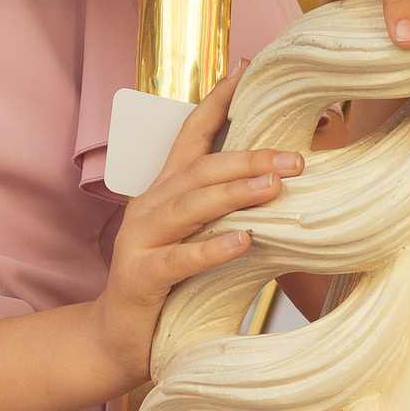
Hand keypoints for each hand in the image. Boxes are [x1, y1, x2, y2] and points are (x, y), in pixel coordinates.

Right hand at [89, 64, 299, 384]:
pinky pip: (179, 260)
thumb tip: (282, 183)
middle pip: (199, 169)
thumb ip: (225, 211)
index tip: (246, 70)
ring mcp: (139, 241)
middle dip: (247, 157)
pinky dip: (211, 249)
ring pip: (190, 207)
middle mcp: (148, 207)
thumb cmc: (167, 288)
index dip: (216, 101)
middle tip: (295, 157)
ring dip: (234, 194)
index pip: (190, 135)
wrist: (114, 341)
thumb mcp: (195, 239)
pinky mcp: (139, 278)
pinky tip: (244, 241)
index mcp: (163, 192)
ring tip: (275, 185)